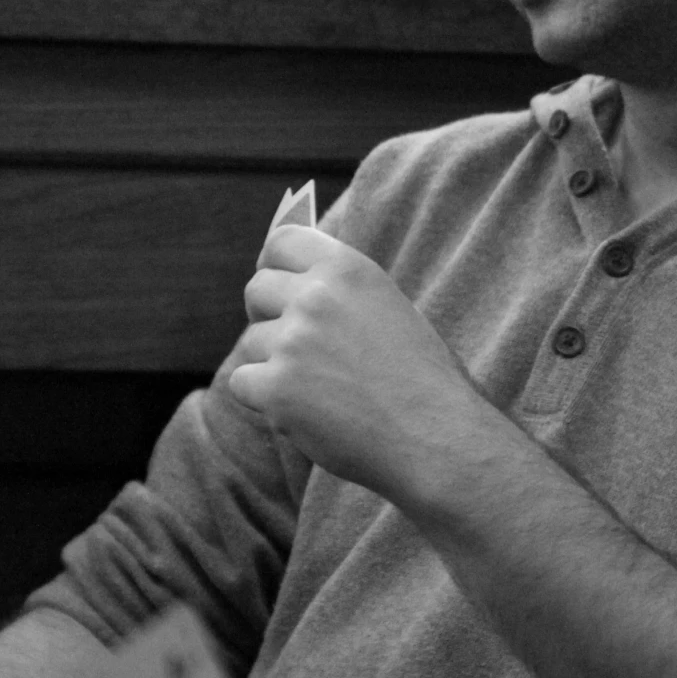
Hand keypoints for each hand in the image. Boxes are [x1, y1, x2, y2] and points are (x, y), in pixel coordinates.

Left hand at [222, 225, 499, 501]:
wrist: (434, 435)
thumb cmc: (421, 378)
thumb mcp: (386, 307)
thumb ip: (339, 291)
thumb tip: (290, 285)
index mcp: (348, 268)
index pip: (281, 242)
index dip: (272, 265)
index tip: (277, 286)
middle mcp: (316, 296)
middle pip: (257, 289)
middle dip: (267, 315)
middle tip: (294, 346)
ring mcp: (293, 340)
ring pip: (252, 342)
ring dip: (274, 364)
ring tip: (322, 390)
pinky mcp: (276, 387)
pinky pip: (242, 383)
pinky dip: (265, 400)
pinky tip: (305, 411)